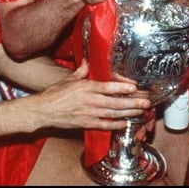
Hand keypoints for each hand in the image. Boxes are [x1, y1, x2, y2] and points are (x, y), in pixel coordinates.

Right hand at [35, 60, 149, 129]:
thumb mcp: (69, 79)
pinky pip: (104, 125)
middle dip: (132, 103)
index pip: (108, 87)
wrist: (43, 111)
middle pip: (115, 102)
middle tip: (146, 102)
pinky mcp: (86, 124)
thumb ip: (81, 71)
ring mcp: (88, 114)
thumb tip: (87, 61)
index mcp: (86, 88)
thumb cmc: (54, 94)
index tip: (135, 87)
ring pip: (113, 114)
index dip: (122, 88)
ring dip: (128, 113)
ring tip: (141, 112)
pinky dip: (116, 126)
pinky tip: (125, 124)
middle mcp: (89, 101)